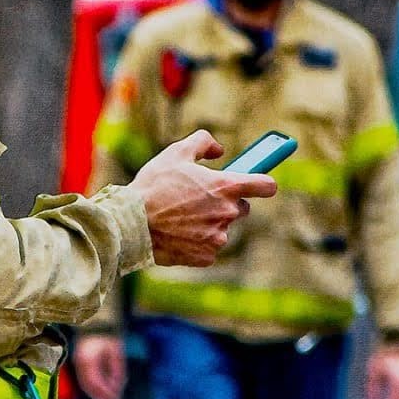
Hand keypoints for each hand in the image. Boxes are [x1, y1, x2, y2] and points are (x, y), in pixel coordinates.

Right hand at [73, 335, 126, 398]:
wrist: (98, 318)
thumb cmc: (109, 333)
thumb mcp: (116, 352)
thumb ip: (117, 370)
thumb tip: (118, 387)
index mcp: (88, 360)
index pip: (94, 382)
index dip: (104, 393)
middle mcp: (80, 362)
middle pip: (88, 384)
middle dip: (99, 395)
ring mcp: (78, 360)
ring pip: (85, 381)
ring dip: (96, 391)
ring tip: (108, 397)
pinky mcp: (79, 359)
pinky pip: (84, 376)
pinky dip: (93, 384)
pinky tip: (102, 387)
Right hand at [129, 130, 275, 266]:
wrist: (132, 223)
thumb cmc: (153, 186)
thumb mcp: (176, 152)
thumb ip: (203, 142)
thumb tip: (218, 149)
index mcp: (225, 187)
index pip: (265, 186)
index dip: (262, 183)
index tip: (257, 182)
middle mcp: (227, 213)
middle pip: (241, 208)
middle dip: (226, 203)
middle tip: (200, 198)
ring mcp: (218, 237)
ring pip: (222, 228)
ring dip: (209, 222)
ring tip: (180, 216)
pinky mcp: (206, 256)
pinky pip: (208, 247)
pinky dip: (196, 241)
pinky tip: (178, 232)